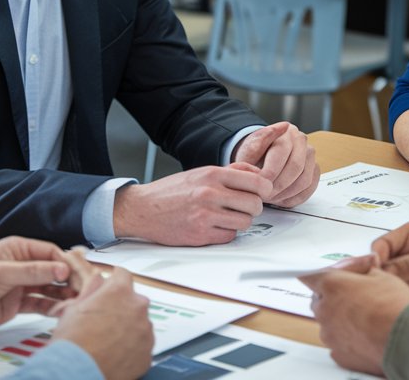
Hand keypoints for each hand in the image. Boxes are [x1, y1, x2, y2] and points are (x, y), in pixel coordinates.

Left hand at [0, 236, 87, 340]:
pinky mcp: (16, 304)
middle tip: (84, 290)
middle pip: (54, 270)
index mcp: (16, 249)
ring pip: (50, 288)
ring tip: (78, 302)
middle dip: (70, 279)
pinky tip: (61, 312)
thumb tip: (61, 269)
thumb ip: (31, 271)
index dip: (67, 263)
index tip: (80, 275)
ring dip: (64, 295)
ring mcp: (19, 285)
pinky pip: (40, 304)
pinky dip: (52, 307)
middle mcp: (20, 265)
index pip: (51, 252)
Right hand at [50, 267, 152, 379]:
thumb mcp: (74, 308)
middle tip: (105, 320)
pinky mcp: (148, 353)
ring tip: (108, 341)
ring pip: (140, 324)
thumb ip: (91, 290)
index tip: (113, 283)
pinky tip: (115, 353)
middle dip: (121, 307)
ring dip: (129, 328)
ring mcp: (145, 331)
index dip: (114, 280)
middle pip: (133, 301)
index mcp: (119, 292)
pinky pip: (142, 346)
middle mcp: (137, 308)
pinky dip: (132, 348)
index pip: (123, 275)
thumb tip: (97, 281)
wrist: (77, 373)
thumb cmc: (73, 344)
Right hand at [114, 163, 272, 244]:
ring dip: (240, 222)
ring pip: (245, 222)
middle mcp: (210, 193)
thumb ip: (230, 172)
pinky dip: (226, 233)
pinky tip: (216, 226)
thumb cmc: (172, 191)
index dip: (265, 190)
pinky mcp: (200, 234)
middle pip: (255, 204)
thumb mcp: (201, 172)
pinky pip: (229, 236)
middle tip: (245, 208)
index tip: (263, 194)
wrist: (143, 209)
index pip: (256, 182)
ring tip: (228, 217)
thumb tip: (257, 174)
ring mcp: (205, 214)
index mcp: (212, 174)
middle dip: (254, 208)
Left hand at [232, 121, 319, 206]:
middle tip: (264, 195)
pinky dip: (293, 199)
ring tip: (270, 198)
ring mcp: (310, 157)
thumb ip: (255, 148)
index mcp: (286, 133)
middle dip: (278, 186)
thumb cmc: (255, 154)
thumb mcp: (248, 148)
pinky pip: (309, 190)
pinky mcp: (314, 171)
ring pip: (304, 181)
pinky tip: (279, 200)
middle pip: (296, 167)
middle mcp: (302, 142)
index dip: (270, 172)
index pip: (282, 152)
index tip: (258, 185)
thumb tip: (271, 139)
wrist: (261, 157)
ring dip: (286, 194)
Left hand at [299, 264, 408, 375]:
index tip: (323, 277)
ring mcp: (329, 334)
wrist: (406, 339)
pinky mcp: (338, 353)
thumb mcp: (383, 276)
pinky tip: (365, 335)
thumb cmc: (394, 307)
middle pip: (319, 300)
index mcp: (332, 285)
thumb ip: (365, 270)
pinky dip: (347, 338)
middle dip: (332, 297)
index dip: (318, 275)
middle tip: (355, 297)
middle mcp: (325, 310)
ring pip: (328, 323)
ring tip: (364, 318)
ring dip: (340, 319)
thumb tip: (366, 268)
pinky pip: (337, 342)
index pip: (309, 275)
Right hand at [373, 221, 408, 313]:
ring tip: (385, 300)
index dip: (375, 258)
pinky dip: (392, 301)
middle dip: (376, 276)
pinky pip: (395, 294)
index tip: (377, 272)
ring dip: (383, 290)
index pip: (382, 244)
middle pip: (379, 263)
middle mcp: (407, 251)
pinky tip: (393, 307)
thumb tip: (383, 268)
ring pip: (385, 281)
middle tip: (378, 290)